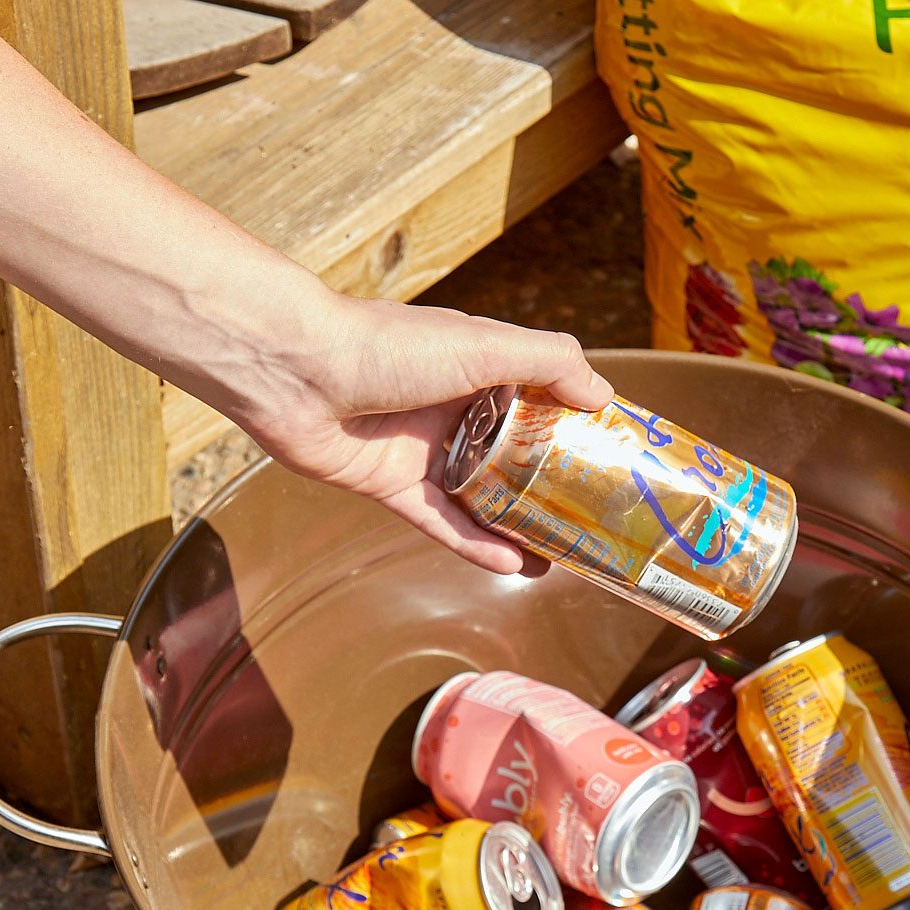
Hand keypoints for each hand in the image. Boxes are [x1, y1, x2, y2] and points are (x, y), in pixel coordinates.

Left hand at [225, 291, 614, 574]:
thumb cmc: (389, 346)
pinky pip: (444, 523)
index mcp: (479, 366)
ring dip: (520, 526)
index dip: (574, 424)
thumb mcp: (485, 343)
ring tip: (562, 555)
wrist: (297, 372)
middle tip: (594, 516)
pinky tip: (515, 566)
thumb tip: (603, 396)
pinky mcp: (393, 487)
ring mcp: (424, 451)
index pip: (540, 397)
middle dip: (552, 485)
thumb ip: (549, 361)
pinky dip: (477, 546)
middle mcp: (455, 408)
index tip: (612, 454)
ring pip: (483, 496)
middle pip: (515, 453)